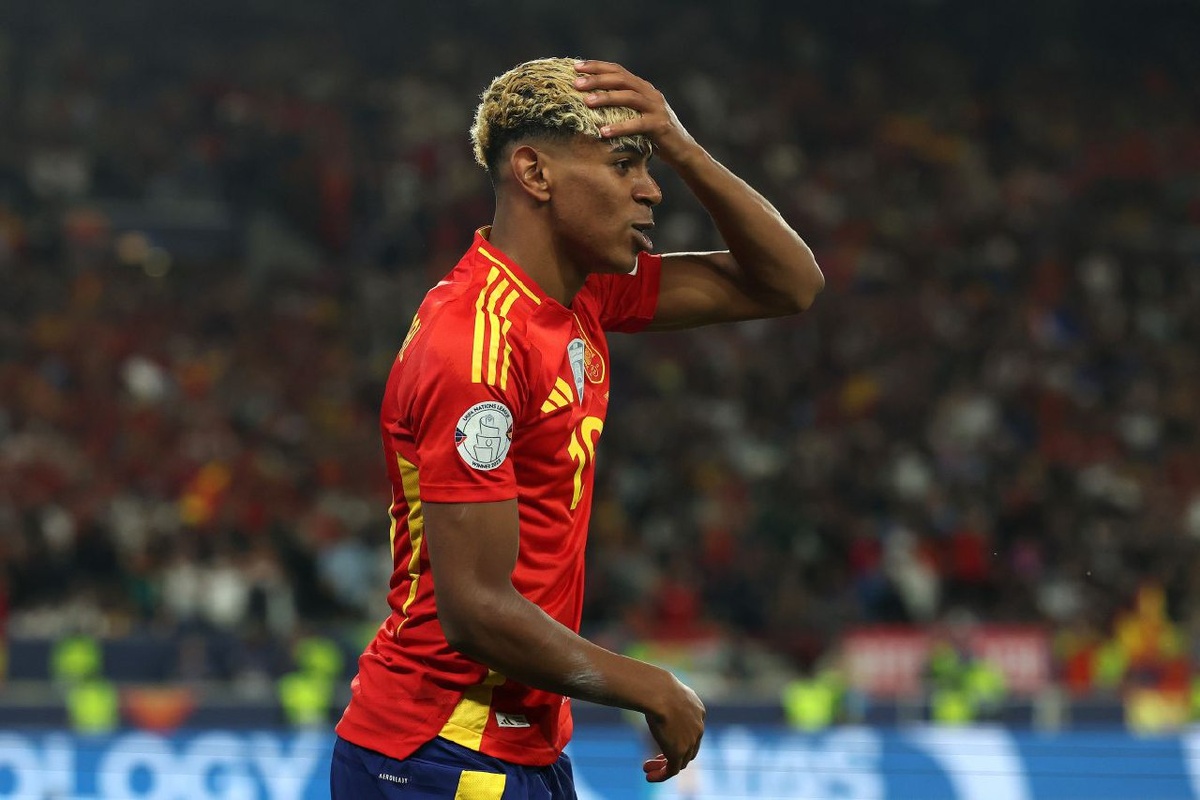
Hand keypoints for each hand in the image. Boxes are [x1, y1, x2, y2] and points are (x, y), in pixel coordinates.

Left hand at [573, 60, 699, 166]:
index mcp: (642, 87)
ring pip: (629, 96)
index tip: (576, 67)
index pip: (618, 71)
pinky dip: (620, 127)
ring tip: (586, 102)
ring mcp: (657, 108)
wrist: (681, 150)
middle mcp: (650, 93)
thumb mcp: (635, 116)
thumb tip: (588, 102)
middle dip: (597, 79)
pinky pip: (638, 124)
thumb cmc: (652, 135)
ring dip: (606, 97)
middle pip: (621, 79)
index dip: (597, 67)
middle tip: (576, 83)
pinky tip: (603, 132)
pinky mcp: (660, 125)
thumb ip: (620, 107)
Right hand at [641, 673, 705, 781]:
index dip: (679, 738)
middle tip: (655, 758)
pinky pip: (672, 770)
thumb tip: (649, 688)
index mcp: (698, 710)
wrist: (660, 691)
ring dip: (663, 766)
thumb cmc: (656, 686)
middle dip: (672, 754)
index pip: (693, 731)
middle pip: (689, 749)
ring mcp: (690, 741)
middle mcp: (698, 727)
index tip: (663, 739)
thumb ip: (663, 694)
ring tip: (647, 769)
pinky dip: (661, 775)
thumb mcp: (665, 689)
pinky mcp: (679, 752)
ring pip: (680, 761)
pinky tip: (649, 776)